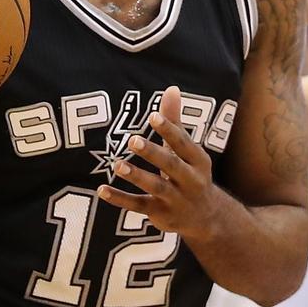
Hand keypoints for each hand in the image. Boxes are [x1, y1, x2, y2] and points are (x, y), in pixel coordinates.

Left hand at [97, 86, 220, 240]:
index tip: (153, 116)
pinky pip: (139, 206)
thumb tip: (171, 88)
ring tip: (118, 165)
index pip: (183, 143)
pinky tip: (102, 190)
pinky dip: (120, 199)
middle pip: (171, 165)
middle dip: (153, 153)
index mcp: (198, 161)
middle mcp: (191, 180)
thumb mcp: (187, 150)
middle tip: (132, 140)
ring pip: (156, 187)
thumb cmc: (190, 173)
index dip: (169, 130)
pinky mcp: (161, 214)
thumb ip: (175, 121)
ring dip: (137, 176)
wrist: (205, 217)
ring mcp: (176, 200)